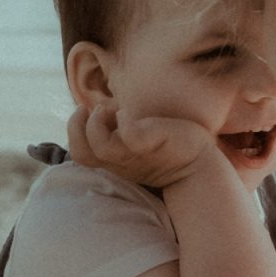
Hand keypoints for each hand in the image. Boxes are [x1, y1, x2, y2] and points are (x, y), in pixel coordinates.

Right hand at [67, 105, 216, 188]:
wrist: (201, 167)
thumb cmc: (170, 152)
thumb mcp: (137, 143)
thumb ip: (119, 132)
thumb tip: (106, 111)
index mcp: (114, 159)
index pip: (78, 153)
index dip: (74, 131)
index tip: (89, 112)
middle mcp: (119, 159)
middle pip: (80, 152)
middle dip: (75, 127)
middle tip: (89, 109)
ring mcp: (134, 154)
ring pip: (99, 146)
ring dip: (96, 122)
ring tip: (111, 110)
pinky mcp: (151, 144)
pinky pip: (130, 136)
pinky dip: (124, 122)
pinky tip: (129, 115)